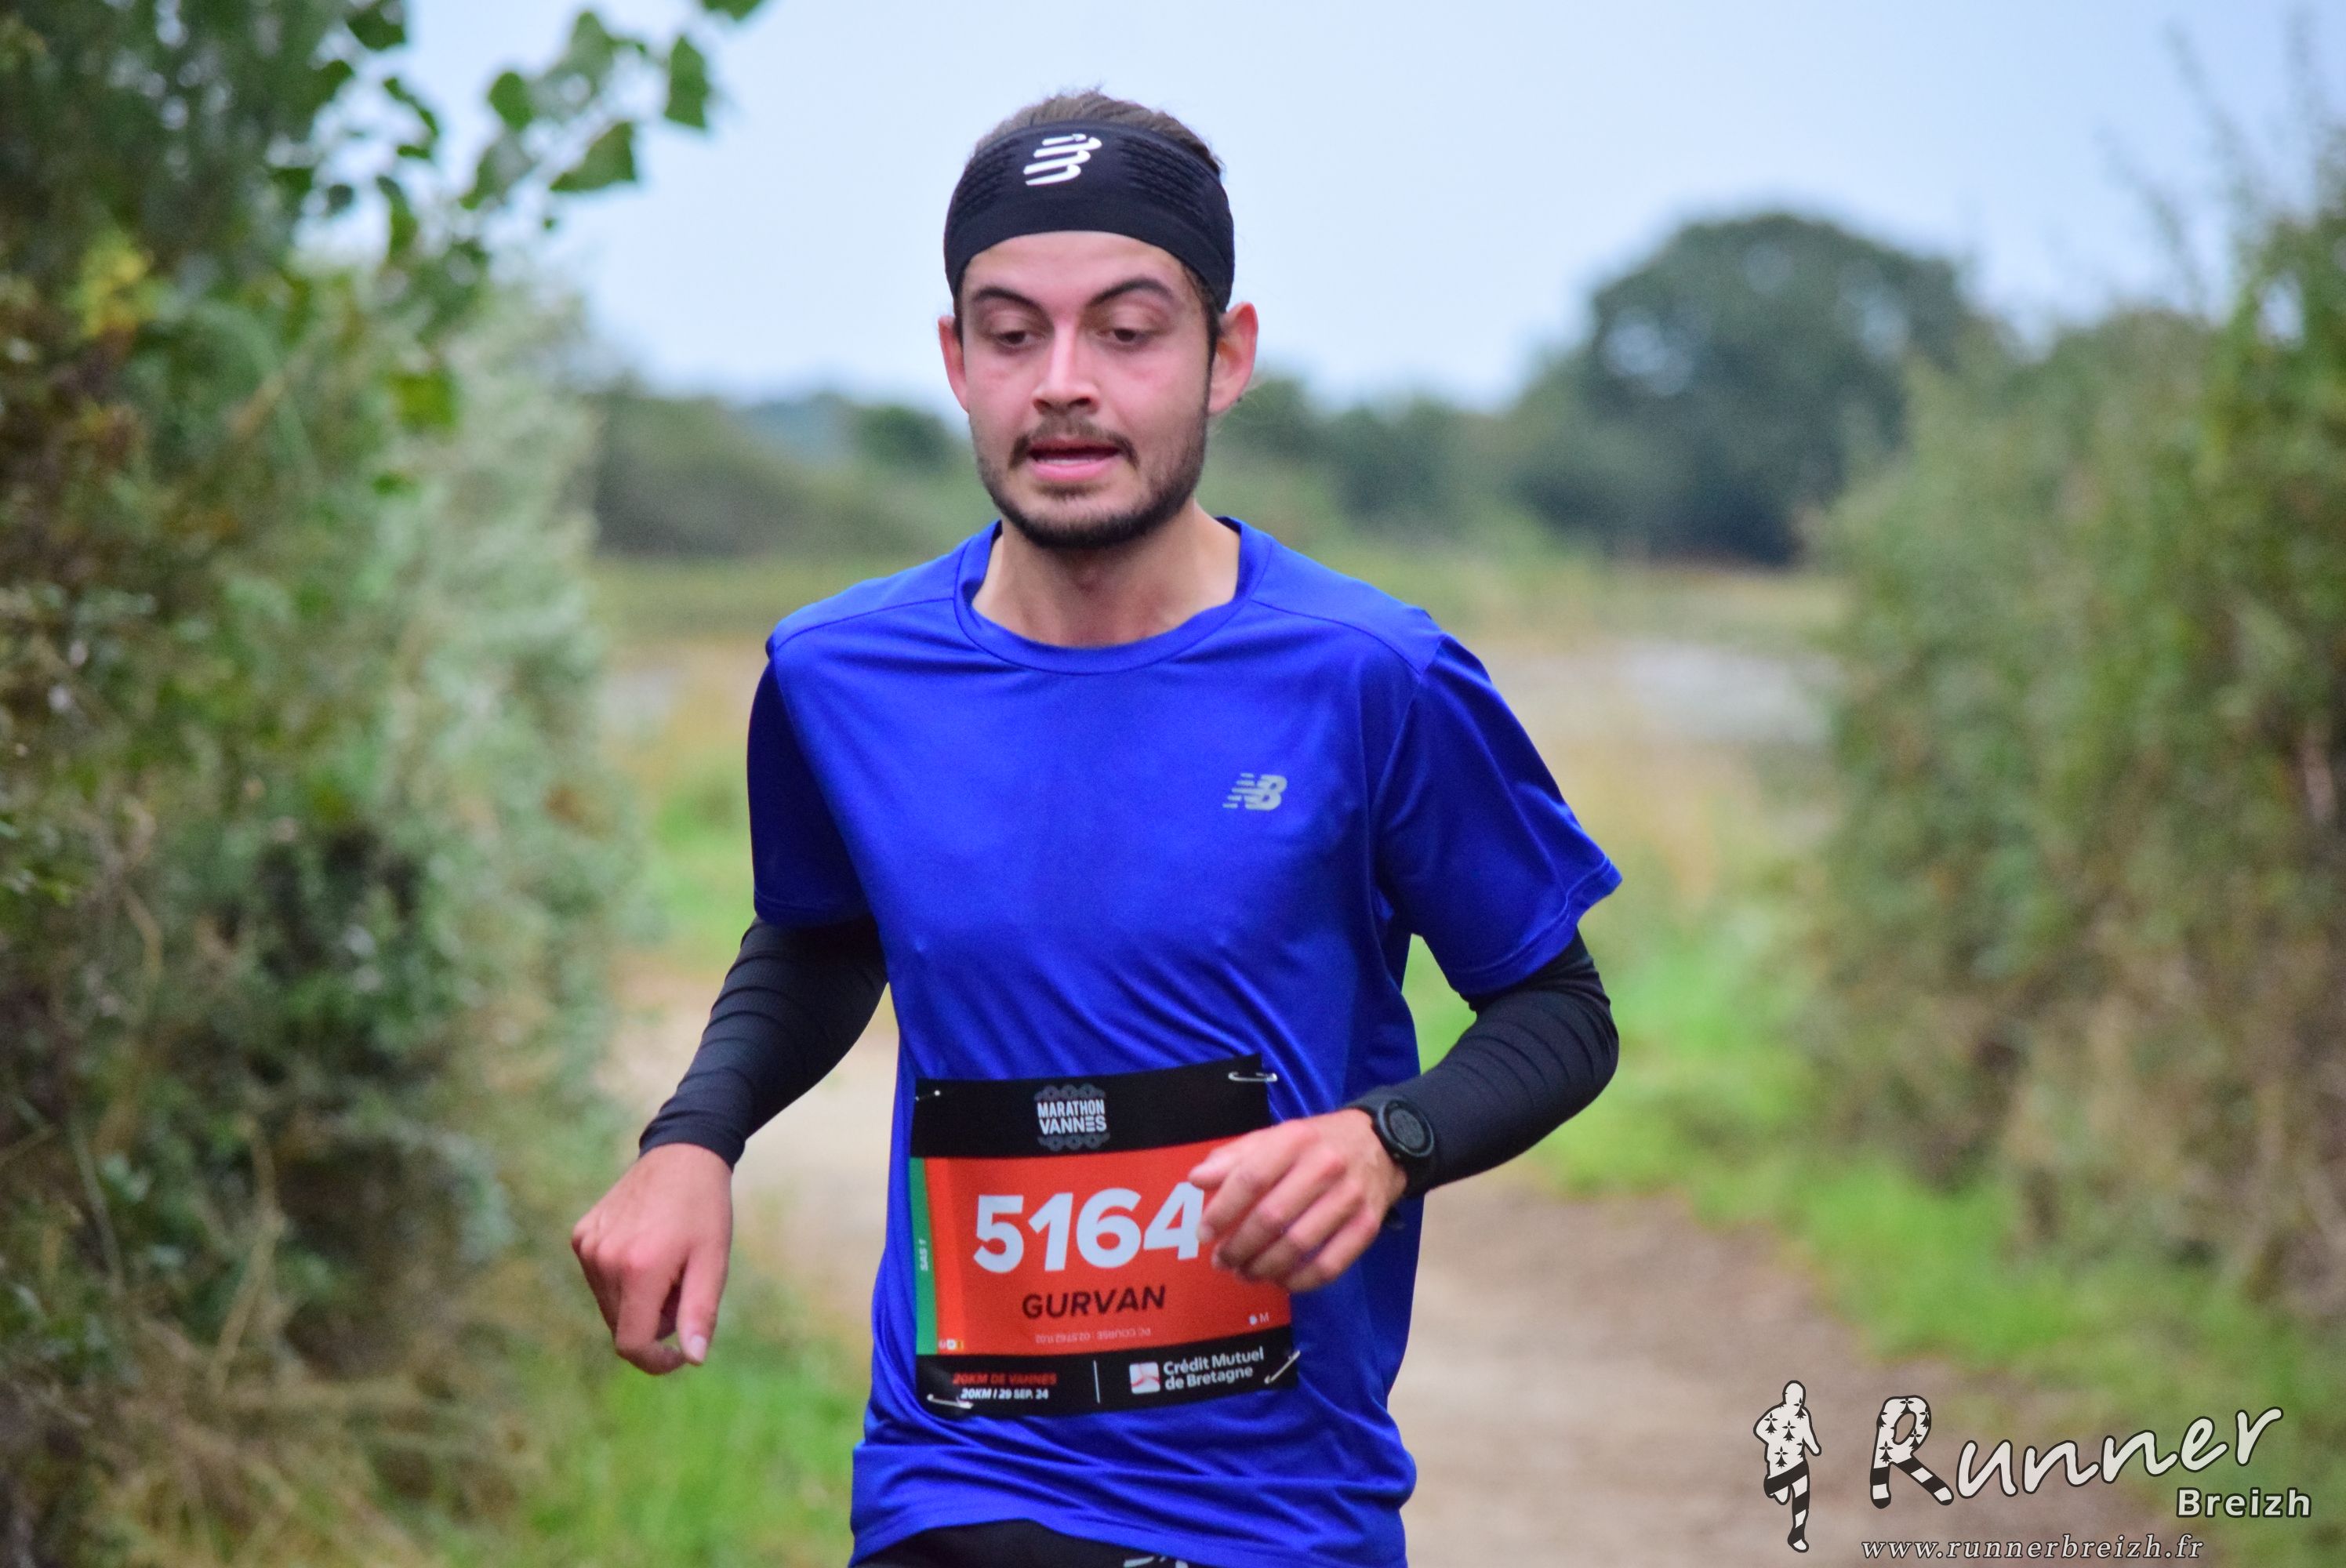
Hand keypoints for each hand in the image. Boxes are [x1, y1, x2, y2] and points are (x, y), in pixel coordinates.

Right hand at [571, 1142, 733, 1373]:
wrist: (682, 1154)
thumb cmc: (704, 1210)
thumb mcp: (714, 1261)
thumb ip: (700, 1312)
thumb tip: (693, 1359)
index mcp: (639, 1269)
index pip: (631, 1344)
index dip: (655, 1361)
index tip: (680, 1355)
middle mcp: (604, 1259)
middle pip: (622, 1326)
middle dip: (654, 1320)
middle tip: (683, 1284)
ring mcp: (587, 1246)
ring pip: (610, 1305)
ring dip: (638, 1300)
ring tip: (666, 1263)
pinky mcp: (581, 1235)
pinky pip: (600, 1279)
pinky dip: (623, 1278)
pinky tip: (645, 1247)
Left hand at [1186, 1109, 1407, 1292]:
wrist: (1381, 1143)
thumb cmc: (1316, 1144)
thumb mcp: (1275, 1137)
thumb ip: (1234, 1157)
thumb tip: (1196, 1180)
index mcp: (1295, 1139)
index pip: (1251, 1178)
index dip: (1222, 1211)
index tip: (1204, 1234)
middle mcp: (1326, 1166)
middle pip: (1272, 1217)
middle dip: (1239, 1247)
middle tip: (1222, 1261)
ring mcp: (1350, 1197)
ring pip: (1299, 1245)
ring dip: (1264, 1268)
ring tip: (1245, 1273)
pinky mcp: (1368, 1225)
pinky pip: (1331, 1265)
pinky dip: (1301, 1281)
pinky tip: (1281, 1281)